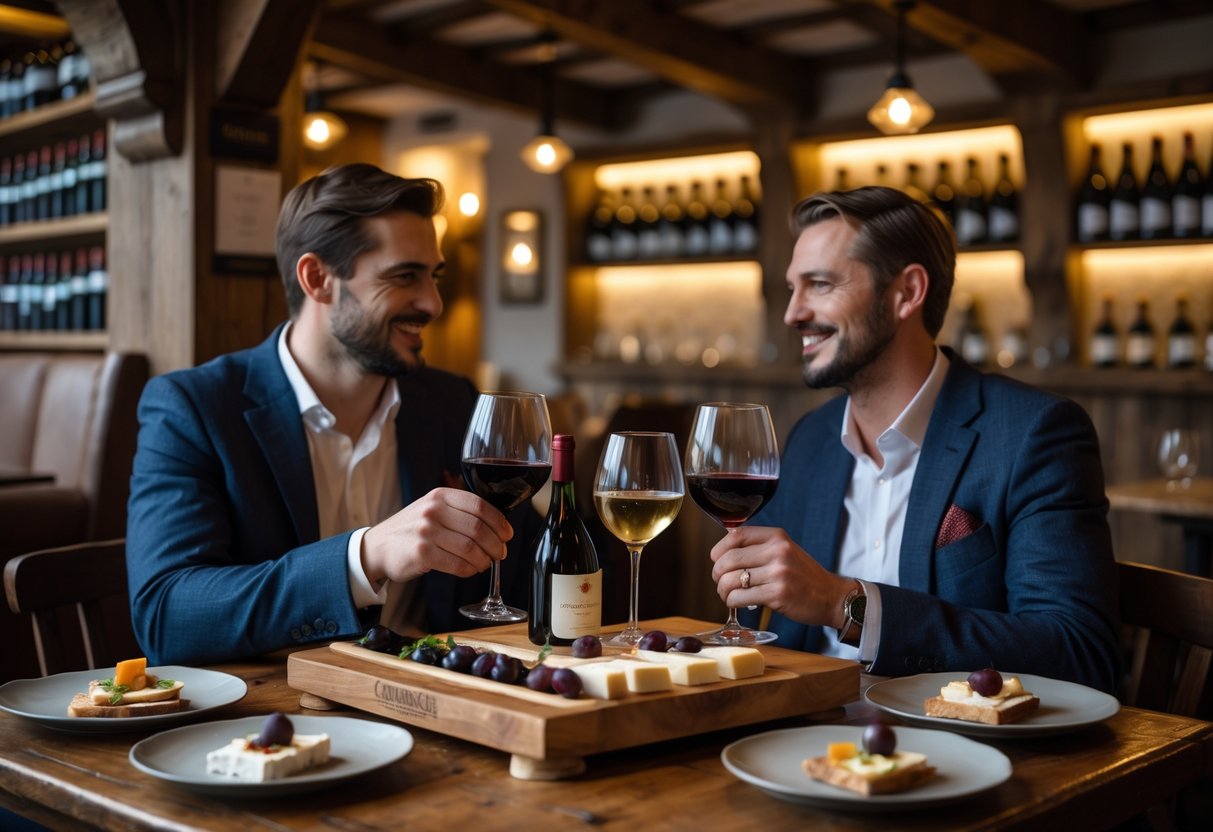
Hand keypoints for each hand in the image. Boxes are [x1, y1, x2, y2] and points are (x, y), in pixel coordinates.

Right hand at [360, 487, 513, 585]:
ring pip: (470, 548)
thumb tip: (498, 527)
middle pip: (478, 528)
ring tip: (485, 563)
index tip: (507, 535)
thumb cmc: (413, 529)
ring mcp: (426, 532)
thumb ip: (460, 512)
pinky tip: (471, 570)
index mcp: (440, 496)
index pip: (479, 506)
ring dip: (484, 560)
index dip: (499, 522)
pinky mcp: (421, 553)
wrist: (378, 547)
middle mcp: (433, 510)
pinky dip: (469, 570)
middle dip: (495, 544)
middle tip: (500, 554)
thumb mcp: (433, 509)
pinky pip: (457, 564)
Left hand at [709, 525, 853, 629]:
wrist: (831, 597)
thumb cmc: (803, 576)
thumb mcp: (785, 551)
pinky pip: (740, 598)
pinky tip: (737, 603)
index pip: (737, 535)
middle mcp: (778, 551)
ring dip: (723, 591)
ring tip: (728, 594)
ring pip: (731, 580)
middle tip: (720, 581)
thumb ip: (759, 547)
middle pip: (729, 559)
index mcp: (777, 537)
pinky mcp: (777, 595)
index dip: (719, 548)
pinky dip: (732, 602)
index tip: (716, 559)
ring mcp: (778, 573)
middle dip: (717, 573)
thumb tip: (723, 549)